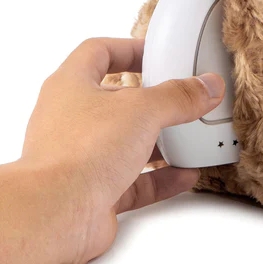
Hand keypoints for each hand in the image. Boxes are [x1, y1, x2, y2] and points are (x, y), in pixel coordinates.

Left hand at [22, 37, 224, 263]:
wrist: (55, 214)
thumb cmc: (80, 151)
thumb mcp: (142, 110)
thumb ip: (179, 96)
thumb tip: (206, 85)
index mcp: (71, 85)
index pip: (98, 52)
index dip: (128, 49)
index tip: (156, 55)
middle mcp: (70, 119)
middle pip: (116, 100)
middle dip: (150, 101)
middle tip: (179, 98)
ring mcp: (80, 157)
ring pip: (124, 143)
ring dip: (158, 141)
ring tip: (188, 137)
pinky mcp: (92, 192)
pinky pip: (132, 181)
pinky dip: (160, 177)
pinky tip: (184, 174)